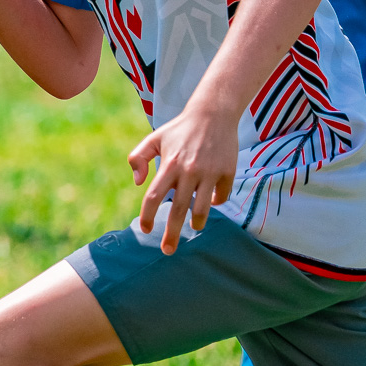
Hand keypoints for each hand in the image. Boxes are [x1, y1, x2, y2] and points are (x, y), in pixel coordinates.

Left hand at [127, 103, 238, 254]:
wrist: (213, 114)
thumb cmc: (179, 129)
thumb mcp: (153, 139)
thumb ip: (137, 158)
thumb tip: (138, 184)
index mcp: (169, 165)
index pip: (153, 197)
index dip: (147, 217)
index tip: (145, 230)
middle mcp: (188, 171)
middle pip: (177, 210)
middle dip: (171, 234)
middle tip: (167, 251)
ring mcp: (210, 172)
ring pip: (203, 208)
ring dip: (197, 223)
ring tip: (192, 229)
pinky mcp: (228, 171)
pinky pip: (222, 196)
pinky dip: (215, 202)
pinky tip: (210, 203)